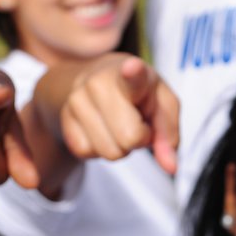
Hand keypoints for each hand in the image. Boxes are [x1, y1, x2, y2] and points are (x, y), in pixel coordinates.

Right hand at [56, 55, 178, 174]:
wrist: (97, 77)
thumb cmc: (139, 94)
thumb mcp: (163, 105)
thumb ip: (169, 135)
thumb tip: (170, 167)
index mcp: (133, 74)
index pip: (133, 75)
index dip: (133, 73)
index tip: (132, 68)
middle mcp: (99, 82)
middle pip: (129, 138)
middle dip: (138, 139)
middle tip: (136, 122)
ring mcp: (77, 99)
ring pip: (109, 152)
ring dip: (119, 147)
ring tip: (118, 124)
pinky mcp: (64, 118)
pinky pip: (87, 154)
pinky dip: (99, 149)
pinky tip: (101, 129)